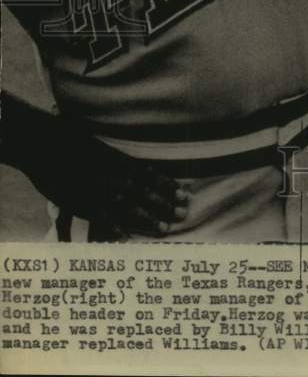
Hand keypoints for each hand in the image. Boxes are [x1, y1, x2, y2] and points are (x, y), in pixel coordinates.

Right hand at [2, 94, 190, 237]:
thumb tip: (129, 168)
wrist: (48, 144)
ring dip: (148, 218)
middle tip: (184, 214)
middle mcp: (115, 175)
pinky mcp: (83, 201)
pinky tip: (127, 238)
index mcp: (120, 161)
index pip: (150, 175)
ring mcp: (100, 190)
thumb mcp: (99, 148)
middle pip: (146, 192)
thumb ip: (115, 160)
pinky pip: (102, 219)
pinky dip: (115, 229)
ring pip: (130, 207)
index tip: (184, 193)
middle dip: (166, 203)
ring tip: (165, 228)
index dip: (168, 186)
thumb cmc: (72, 142)